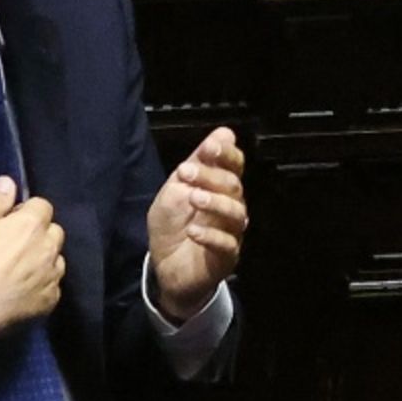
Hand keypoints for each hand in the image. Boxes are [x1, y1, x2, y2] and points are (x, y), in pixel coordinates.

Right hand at [0, 176, 66, 334]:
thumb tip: (8, 182)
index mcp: (32, 224)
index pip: (42, 206)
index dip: (25, 212)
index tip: (9, 223)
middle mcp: (48, 247)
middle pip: (53, 232)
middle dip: (39, 234)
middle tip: (13, 246)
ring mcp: (52, 275)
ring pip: (56, 259)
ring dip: (43, 260)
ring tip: (18, 270)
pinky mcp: (49, 300)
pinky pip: (52, 286)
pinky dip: (41, 286)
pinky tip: (21, 290)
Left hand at [145, 126, 246, 322]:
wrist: (165, 268)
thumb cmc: (172, 226)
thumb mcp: (175, 190)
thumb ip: (197, 163)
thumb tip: (224, 132)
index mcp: (219, 188)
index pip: (234, 164)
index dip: (226, 153)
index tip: (211, 146)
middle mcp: (230, 207)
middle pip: (233, 185)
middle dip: (211, 175)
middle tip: (185, 172)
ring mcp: (230, 232)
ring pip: (236, 213)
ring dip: (215, 202)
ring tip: (193, 198)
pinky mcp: (226, 257)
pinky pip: (227, 244)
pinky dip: (211, 236)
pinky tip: (193, 231)